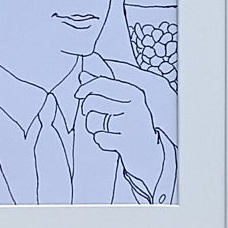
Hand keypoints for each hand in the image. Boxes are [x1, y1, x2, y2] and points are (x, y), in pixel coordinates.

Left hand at [76, 75, 164, 190]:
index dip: (85, 87)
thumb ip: (103, 87)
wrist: (149, 152)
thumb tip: (83, 75)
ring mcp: (132, 125)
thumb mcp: (122, 102)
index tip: (78, 94)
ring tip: (103, 129)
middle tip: (86, 113)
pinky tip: (110, 141)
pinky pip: (100, 138)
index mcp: (134, 93)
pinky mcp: (126, 143)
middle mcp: (135, 106)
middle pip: (93, 101)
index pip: (102, 83)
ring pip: (94, 121)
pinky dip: (101, 141)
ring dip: (93, 127)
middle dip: (86, 108)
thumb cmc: (131, 123)